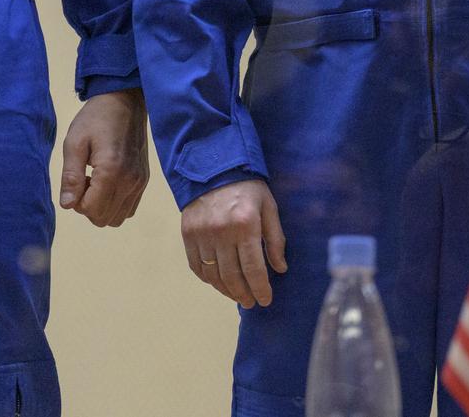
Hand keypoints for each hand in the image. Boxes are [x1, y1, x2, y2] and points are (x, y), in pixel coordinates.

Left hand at [58, 89, 149, 226]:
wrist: (125, 102)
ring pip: (118, 218)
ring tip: (95, 181)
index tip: (76, 180)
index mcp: (112, 172)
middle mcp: (130, 182)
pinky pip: (129, 208)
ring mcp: (140, 183)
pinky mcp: (144, 181)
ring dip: (102, 206)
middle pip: (104, 219)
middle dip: (89, 206)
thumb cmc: (95, 119)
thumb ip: (71, 176)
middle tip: (84, 180)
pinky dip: (115, 203)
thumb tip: (67, 205)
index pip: (92, 211)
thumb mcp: (75, 142)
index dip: (77, 202)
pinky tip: (107, 182)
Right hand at [180, 179, 285, 307]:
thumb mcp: (269, 207)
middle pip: (232, 276)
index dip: (260, 289)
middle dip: (244, 294)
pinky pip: (196, 265)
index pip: (253, 269)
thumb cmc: (247, 187)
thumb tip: (280, 268)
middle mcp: (221, 232)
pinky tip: (218, 281)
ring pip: (213, 274)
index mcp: (245, 225)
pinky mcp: (188, 233)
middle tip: (251, 302)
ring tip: (237, 295)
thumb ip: (275, 239)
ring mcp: (202, 234)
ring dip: (226, 290)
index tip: (265, 300)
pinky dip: (207, 278)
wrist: (213, 166)